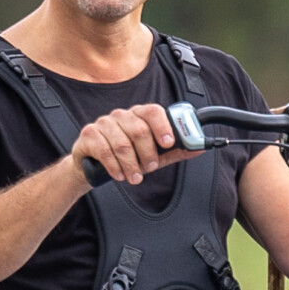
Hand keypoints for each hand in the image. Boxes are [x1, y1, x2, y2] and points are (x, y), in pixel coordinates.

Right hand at [73, 104, 199, 186]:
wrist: (93, 167)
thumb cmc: (127, 158)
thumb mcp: (154, 155)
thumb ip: (175, 151)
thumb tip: (199, 148)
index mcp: (139, 116)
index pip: (153, 111)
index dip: (163, 126)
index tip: (168, 143)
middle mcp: (121, 115)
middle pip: (139, 130)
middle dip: (147, 153)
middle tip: (149, 168)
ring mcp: (104, 123)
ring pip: (122, 144)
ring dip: (131, 165)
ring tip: (134, 177)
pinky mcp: (89, 134)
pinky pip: (104, 150)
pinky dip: (114, 166)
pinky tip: (119, 175)